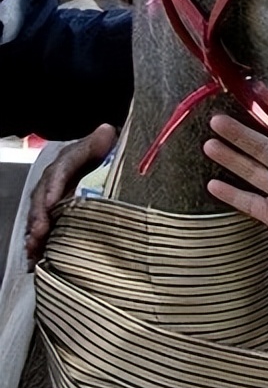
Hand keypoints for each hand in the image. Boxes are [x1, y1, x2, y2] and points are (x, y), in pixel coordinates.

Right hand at [25, 123, 114, 265]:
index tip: (50, 203)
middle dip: (39, 216)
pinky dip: (42, 241)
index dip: (53, 186)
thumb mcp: (111, 141)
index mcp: (70, 159)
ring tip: (35, 250)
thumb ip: (106, 139)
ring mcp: (57, 194)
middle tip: (38, 234)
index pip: (59, 171)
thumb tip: (106, 131)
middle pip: (44, 196)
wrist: (114, 153)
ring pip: (42, 213)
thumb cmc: (113, 148)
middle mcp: (58, 177)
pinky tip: (38, 256)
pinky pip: (48, 225)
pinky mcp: (61, 210)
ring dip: (37, 232)